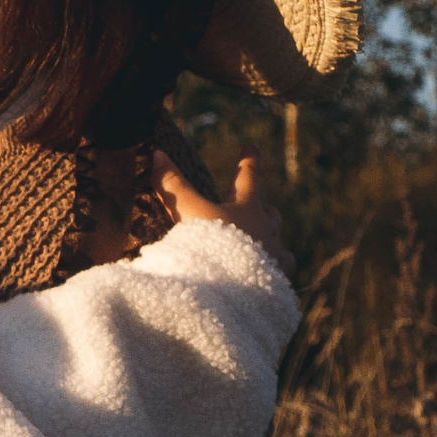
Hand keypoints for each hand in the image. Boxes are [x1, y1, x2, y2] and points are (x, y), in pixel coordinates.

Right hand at [159, 152, 289, 271]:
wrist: (230, 292)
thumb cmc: (213, 249)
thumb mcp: (189, 214)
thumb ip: (173, 187)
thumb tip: (156, 154)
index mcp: (248, 208)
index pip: (250, 175)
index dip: (249, 158)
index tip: (250, 144)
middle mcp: (267, 230)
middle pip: (269, 213)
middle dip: (262, 209)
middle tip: (258, 209)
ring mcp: (274, 257)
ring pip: (279, 245)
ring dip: (269, 243)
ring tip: (262, 250)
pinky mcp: (276, 283)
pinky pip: (281, 274)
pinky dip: (274, 274)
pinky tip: (267, 281)